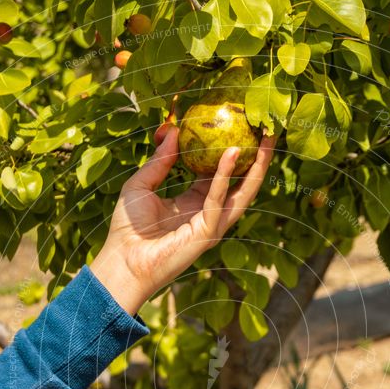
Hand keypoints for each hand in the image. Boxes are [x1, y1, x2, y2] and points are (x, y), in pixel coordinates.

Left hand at [90, 126, 275, 315]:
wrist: (122, 261)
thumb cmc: (127, 229)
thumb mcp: (141, 184)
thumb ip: (159, 160)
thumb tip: (174, 130)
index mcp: (193, 203)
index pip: (220, 174)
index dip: (231, 152)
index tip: (240, 128)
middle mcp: (208, 214)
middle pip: (241, 183)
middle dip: (257, 157)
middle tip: (267, 129)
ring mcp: (211, 225)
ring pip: (242, 193)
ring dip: (256, 166)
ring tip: (266, 139)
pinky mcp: (207, 233)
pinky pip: (218, 200)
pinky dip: (225, 176)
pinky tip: (230, 153)